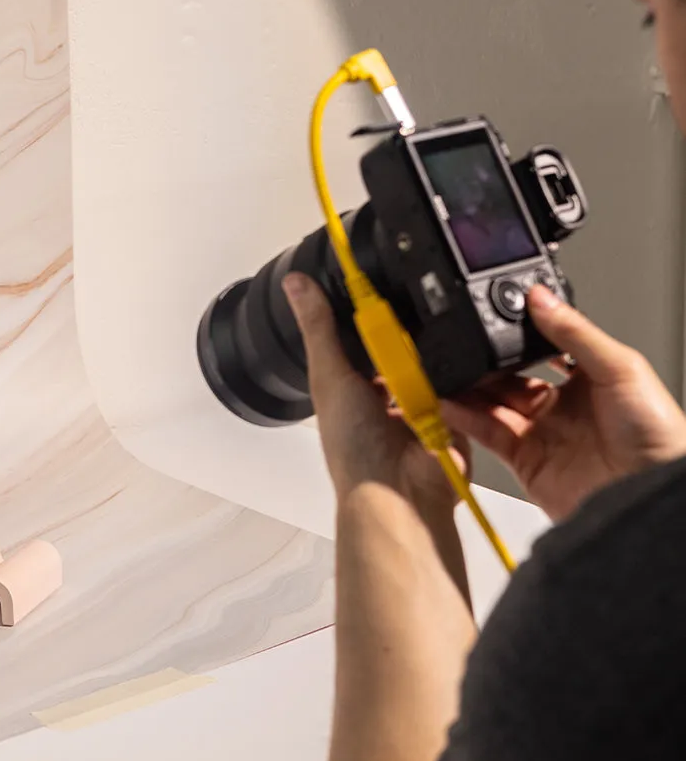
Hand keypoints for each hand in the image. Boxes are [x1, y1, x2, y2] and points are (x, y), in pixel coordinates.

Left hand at [282, 272, 469, 518]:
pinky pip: (465, 377)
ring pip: (435, 356)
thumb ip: (318, 328)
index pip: (366, 335)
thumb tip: (295, 282)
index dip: (373, 309)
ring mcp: (424, 401)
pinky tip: (462, 347)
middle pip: (404, 343)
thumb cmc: (354, 445)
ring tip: (439, 317)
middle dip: (409, 324)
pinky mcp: (457, 410)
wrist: (400, 491)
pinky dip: (461, 367)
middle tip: (417, 284)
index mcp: (354, 383)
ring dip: (436, 344)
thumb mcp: (329, 375)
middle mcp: (388, 391)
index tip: (381, 269)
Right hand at [442, 284, 685, 521]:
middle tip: (462, 347)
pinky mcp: (524, 460)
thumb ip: (574, 332)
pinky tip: (449, 401)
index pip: (539, 350)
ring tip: (446, 370)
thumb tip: (540, 297)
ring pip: (492, 403)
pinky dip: (463, 417)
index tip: (490, 320)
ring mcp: (540, 433)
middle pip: (509, 377)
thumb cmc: (657, 436)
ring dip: (468, 388)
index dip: (514, 337)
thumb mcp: (620, 367)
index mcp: (587, 378)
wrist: (650, 494)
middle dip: (484, 363)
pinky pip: (486, 433)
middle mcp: (561, 405)